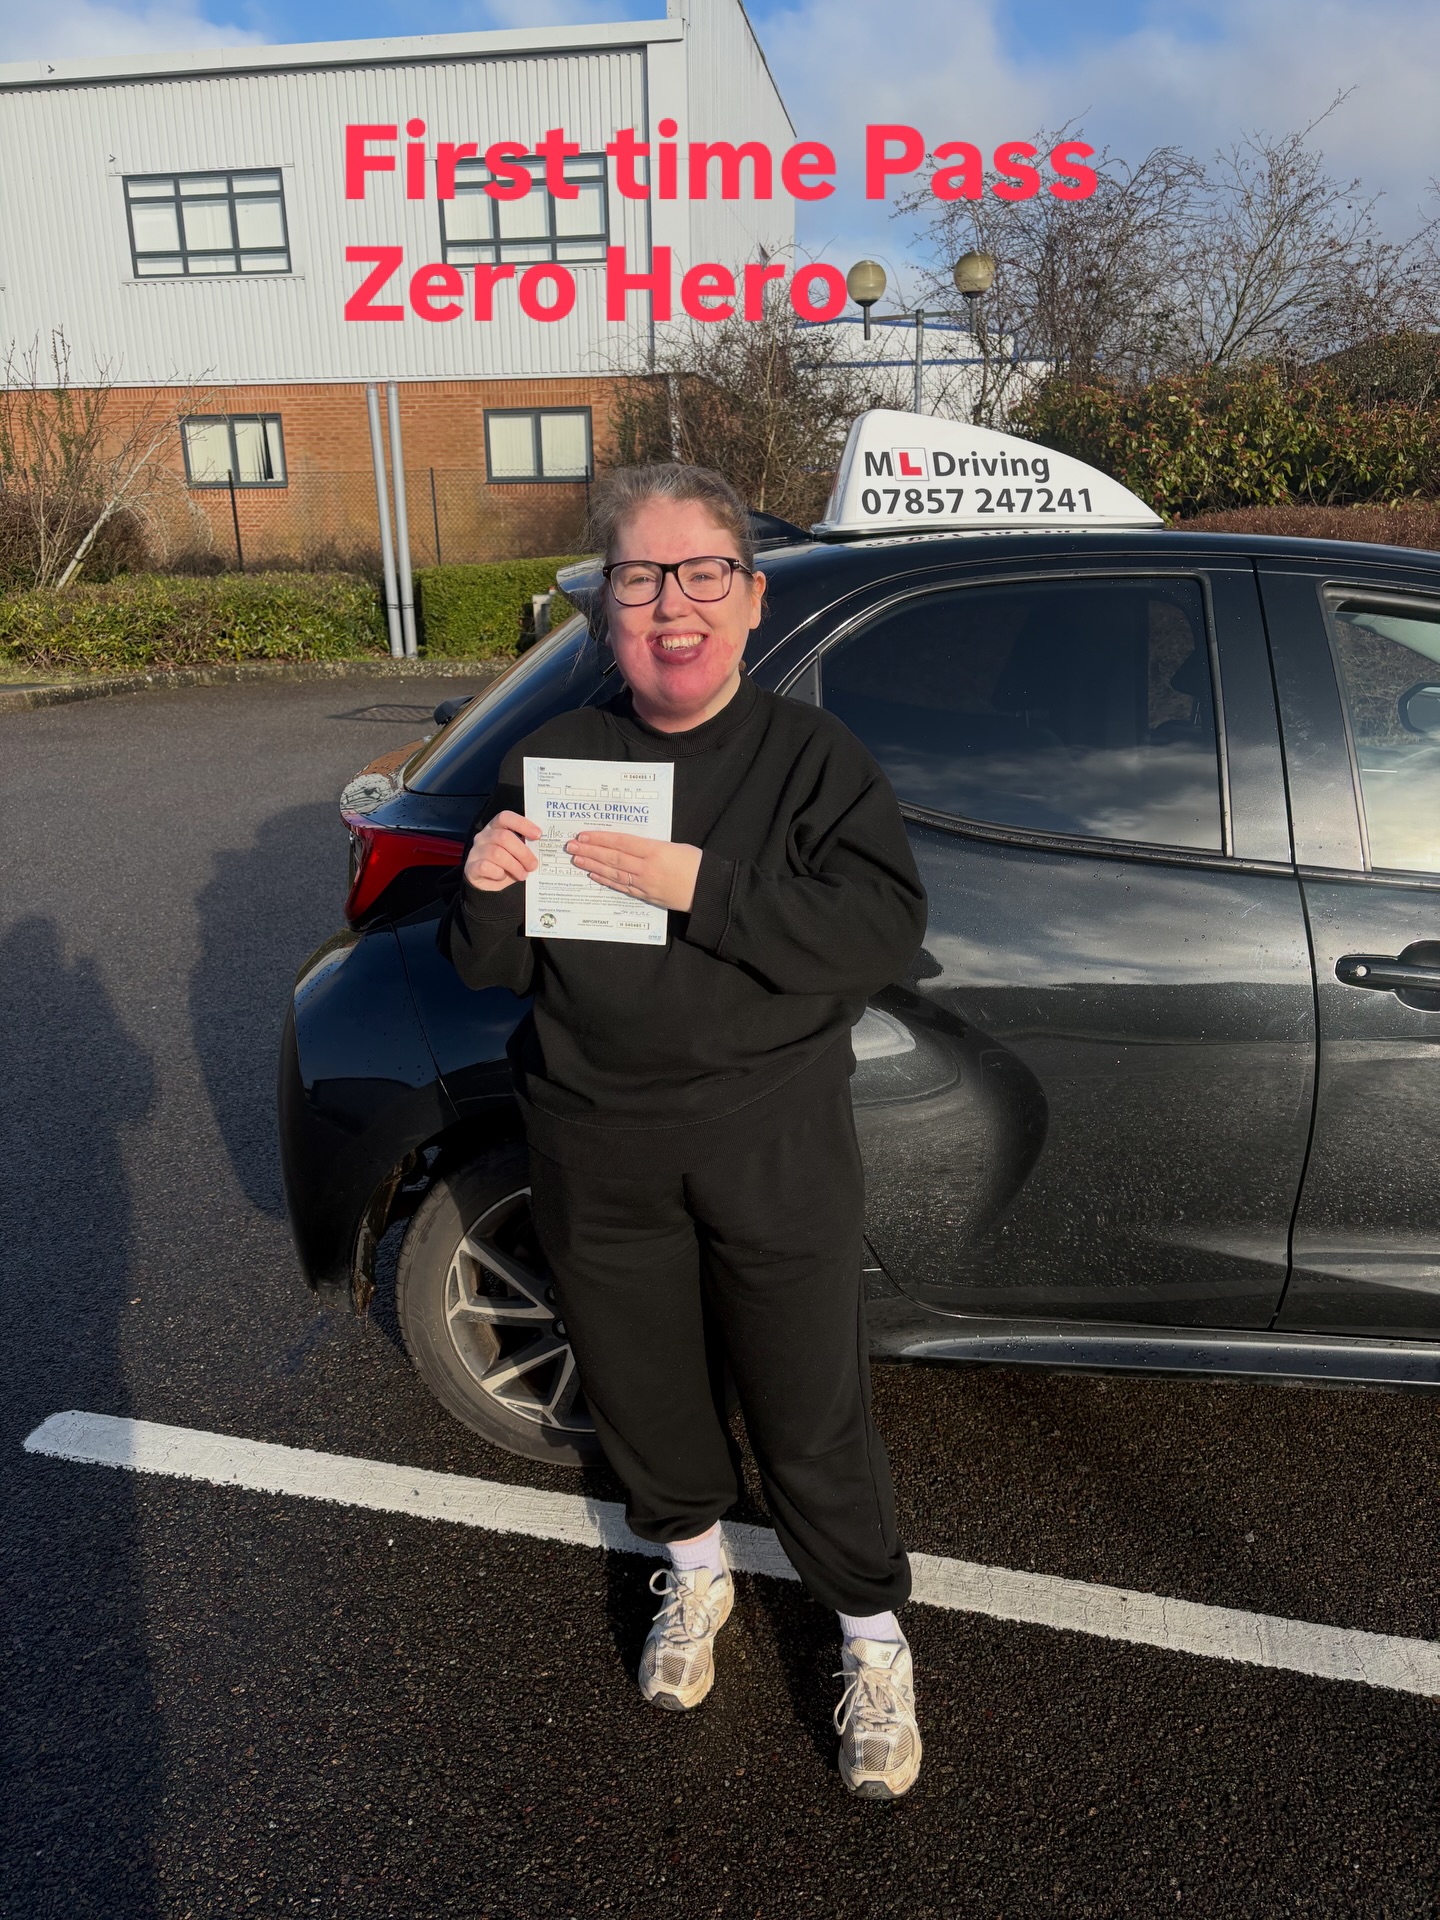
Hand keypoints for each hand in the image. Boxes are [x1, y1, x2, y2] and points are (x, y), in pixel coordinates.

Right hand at [464, 810, 540, 890]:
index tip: (538, 834)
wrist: (487, 882)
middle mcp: (484, 836)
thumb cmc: (506, 864)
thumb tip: (543, 848)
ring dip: (514, 866)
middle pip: (504, 837)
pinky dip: (499, 874)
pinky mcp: (471, 866)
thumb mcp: (517, 853)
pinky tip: (503, 876)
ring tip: (522, 874)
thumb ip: (526, 847)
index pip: (505, 817)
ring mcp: (476, 850)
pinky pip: (486, 867)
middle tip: (533, 865)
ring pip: (497, 853)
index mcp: (496, 827)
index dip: (522, 824)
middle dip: (523, 852)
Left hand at [566, 832, 702, 911]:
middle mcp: (646, 867)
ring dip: (592, 865)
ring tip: (576, 859)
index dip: (600, 838)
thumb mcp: (675, 846)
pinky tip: (593, 874)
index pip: (621, 842)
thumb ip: (651, 845)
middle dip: (590, 851)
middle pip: (613, 857)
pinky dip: (606, 880)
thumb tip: (628, 844)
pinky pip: (622, 887)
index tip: (583, 835)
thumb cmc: (696, 863)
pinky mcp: (646, 896)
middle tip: (571, 846)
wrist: (708, 890)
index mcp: (655, 850)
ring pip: (613, 872)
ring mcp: (644, 884)